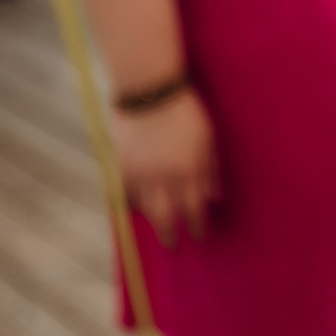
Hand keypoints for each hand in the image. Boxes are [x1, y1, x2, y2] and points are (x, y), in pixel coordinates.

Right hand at [111, 87, 219, 245]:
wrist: (149, 91)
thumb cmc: (185, 111)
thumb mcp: (207, 138)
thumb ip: (210, 169)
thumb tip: (216, 197)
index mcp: (188, 170)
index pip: (194, 208)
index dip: (196, 225)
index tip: (199, 235)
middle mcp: (163, 177)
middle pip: (166, 217)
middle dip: (171, 234)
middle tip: (174, 245)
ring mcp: (139, 173)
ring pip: (145, 209)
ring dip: (152, 221)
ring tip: (157, 228)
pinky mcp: (120, 167)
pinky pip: (125, 195)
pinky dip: (132, 204)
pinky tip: (138, 209)